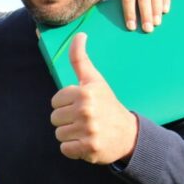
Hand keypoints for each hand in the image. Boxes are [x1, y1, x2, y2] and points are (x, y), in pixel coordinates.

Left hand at [50, 33, 138, 163]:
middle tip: (85, 120)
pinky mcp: (89, 148)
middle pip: (55, 118)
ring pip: (59, 134)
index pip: (55, 101)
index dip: (66, 104)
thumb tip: (79, 35)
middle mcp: (87, 110)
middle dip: (67, 120)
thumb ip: (80, 59)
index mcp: (85, 92)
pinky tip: (86, 142)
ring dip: (70, 135)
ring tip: (86, 131)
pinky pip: (65, 149)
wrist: (128, 134)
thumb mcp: (95, 80)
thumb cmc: (107, 104)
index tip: (82, 105)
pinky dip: (73, 149)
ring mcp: (88, 130)